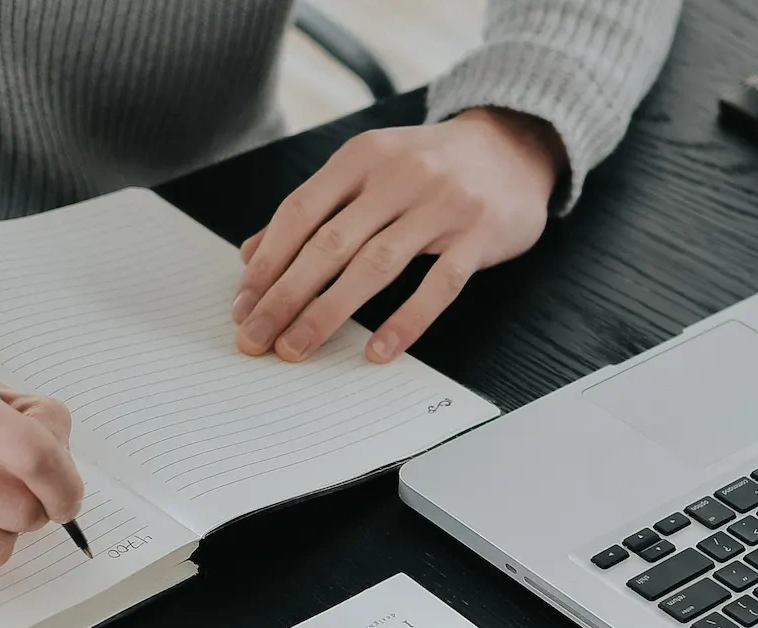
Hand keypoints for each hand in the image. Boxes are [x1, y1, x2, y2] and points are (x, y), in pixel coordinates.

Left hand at [232, 107, 565, 362]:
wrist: (514, 145)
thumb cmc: (431, 165)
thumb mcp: (370, 169)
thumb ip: (315, 207)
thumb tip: (253, 255)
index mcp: (363, 156)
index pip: (300, 212)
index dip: (267, 262)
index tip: (242, 305)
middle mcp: (399, 175)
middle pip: (329, 243)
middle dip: (285, 296)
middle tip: (256, 337)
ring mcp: (442, 204)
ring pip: (375, 266)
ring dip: (328, 312)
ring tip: (296, 348)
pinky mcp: (479, 234)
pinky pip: (439, 286)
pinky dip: (406, 322)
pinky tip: (377, 352)